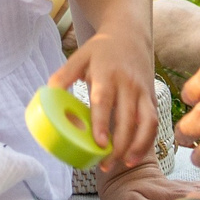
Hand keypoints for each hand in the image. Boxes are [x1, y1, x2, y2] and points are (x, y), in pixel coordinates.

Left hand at [49, 29, 155, 172]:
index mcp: (107, 74)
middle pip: (127, 119)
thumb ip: (63, 76)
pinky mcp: (151, 97)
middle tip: (105, 164)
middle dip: (118, 145)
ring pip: (147, 123)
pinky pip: (153, 122)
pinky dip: (147, 140)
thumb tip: (46, 97)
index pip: (104, 102)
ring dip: (137, 146)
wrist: (129, 34)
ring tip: (124, 163)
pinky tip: (135, 155)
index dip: (102, 124)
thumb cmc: (100, 50)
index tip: (99, 144)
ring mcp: (143, 91)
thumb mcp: (79, 57)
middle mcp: (128, 84)